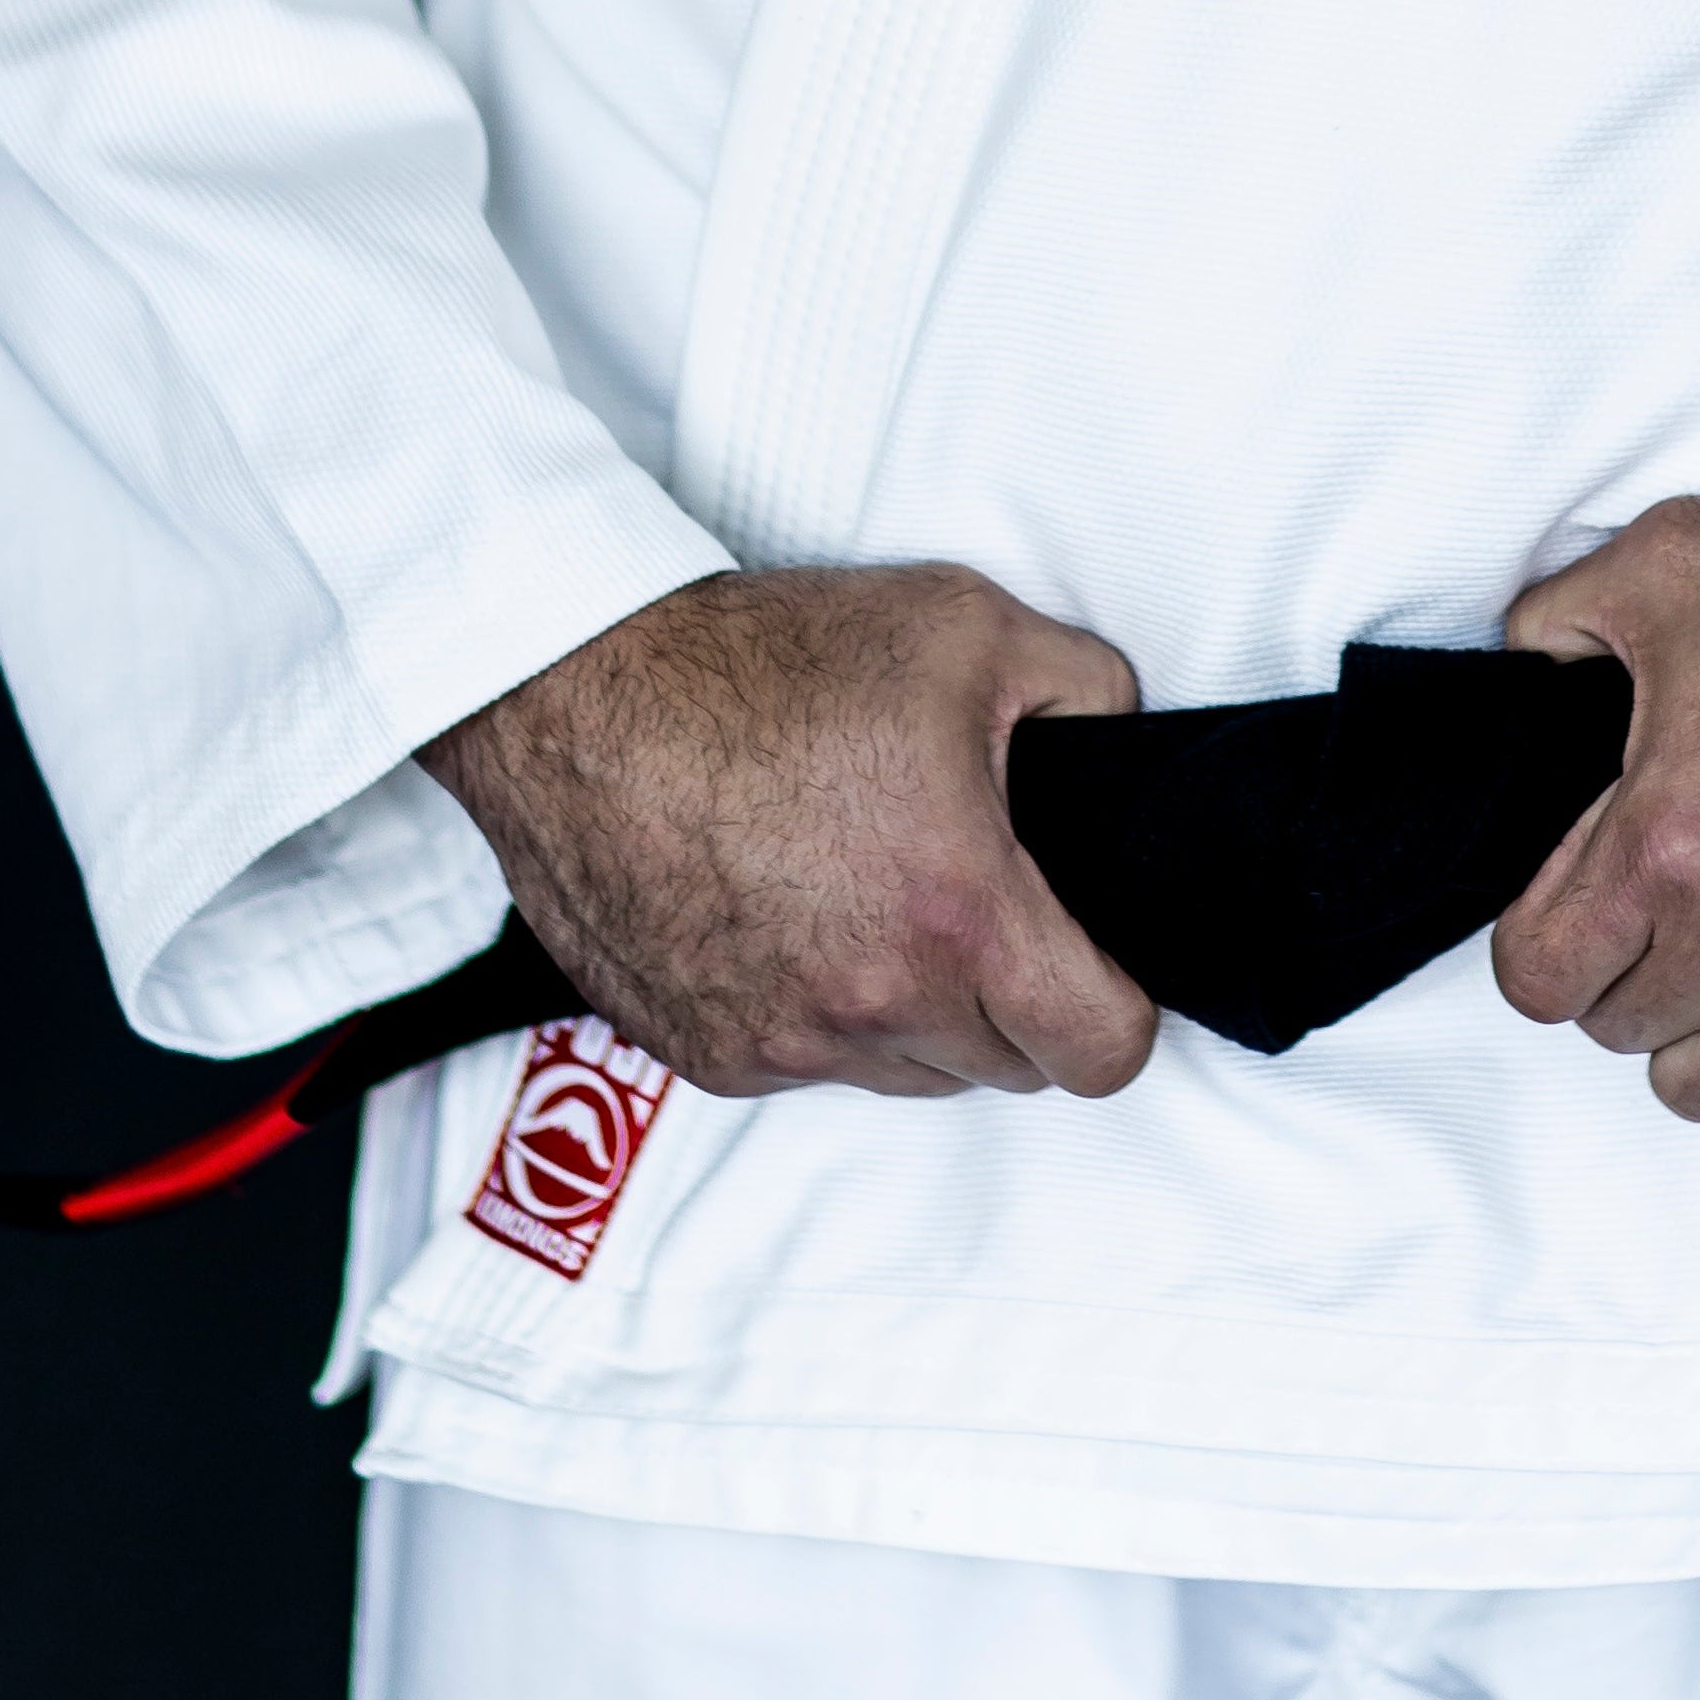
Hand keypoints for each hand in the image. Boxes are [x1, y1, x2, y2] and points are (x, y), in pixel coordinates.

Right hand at [420, 562, 1158, 1104]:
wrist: (577, 693)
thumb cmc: (756, 660)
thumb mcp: (968, 626)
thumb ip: (1087, 692)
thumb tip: (1121, 747)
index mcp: (957, 915)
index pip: (1102, 1051)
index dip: (1120, 1004)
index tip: (1096, 959)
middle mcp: (873, 1004)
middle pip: (1009, 1066)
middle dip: (1016, 993)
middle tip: (977, 892)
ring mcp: (784, 1043)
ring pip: (911, 1073)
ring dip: (919, 1009)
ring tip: (878, 890)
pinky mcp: (708, 1055)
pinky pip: (813, 1064)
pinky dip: (824, 1011)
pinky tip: (796, 912)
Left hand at [1492, 502, 1699, 1122]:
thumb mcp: (1673, 561)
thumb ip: (1557, 618)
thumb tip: (1521, 669)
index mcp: (1668, 849)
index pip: (1537, 980)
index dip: (1540, 935)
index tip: (1571, 895)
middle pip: (1618, 1031)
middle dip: (1621, 965)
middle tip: (1656, 893)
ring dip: (1698, 1023)